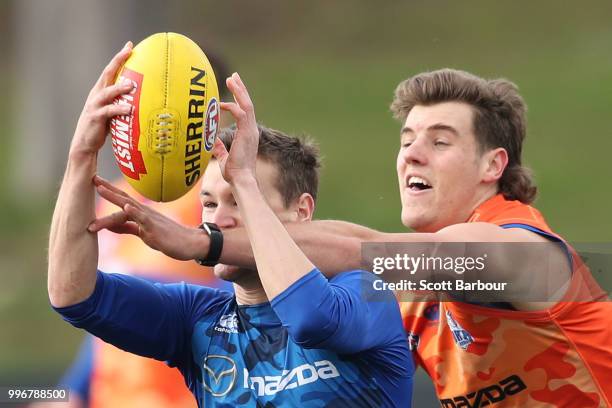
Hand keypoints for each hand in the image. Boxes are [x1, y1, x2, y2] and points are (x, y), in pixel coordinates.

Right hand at [69, 42, 133, 155]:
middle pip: (107, 74)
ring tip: (131, 84)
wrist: (85, 144)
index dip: (119, 57)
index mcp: (101, 91)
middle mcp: (96, 94)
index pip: (110, 70)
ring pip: (107, 92)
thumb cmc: (102, 127)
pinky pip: (109, 111)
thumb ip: (124, 102)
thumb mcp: (113, 112)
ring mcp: (95, 105)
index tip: (129, 46)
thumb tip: (143, 99)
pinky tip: (130, 109)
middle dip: (117, 61)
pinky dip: (119, 109)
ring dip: (119, 87)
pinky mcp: (95, 118)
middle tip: (129, 51)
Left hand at [88, 176, 207, 260]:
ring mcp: (150, 219)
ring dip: (114, 196)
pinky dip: (134, 212)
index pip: (121, 199)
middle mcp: (144, 212)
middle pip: (122, 197)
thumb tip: (110, 225)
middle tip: (91, 177)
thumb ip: (127, 228)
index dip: (107, 190)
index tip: (93, 180)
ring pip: (129, 206)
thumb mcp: (144, 233)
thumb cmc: (169, 239)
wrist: (191, 243)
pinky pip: (144, 219)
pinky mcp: (156, 228)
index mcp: (141, 214)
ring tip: (100, 188)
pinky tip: (126, 206)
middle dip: (106, 188)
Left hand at [213, 73, 258, 184]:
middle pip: (247, 104)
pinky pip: (241, 114)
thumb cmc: (234, 172)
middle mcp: (251, 130)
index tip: (232, 89)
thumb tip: (212, 140)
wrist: (241, 179)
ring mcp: (251, 131)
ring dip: (239, 91)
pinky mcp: (247, 133)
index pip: (245, 112)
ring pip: (247, 105)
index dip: (239, 99)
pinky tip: (222, 103)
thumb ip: (219, 147)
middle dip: (240, 89)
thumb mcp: (224, 156)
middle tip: (234, 76)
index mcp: (248, 134)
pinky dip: (232, 106)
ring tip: (231, 79)